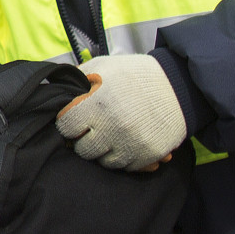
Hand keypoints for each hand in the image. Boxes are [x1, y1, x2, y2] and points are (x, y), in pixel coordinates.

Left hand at [54, 53, 186, 171]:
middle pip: (82, 149)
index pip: (65, 127)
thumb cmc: (135, 75)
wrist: (178, 86)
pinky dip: (123, 157)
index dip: (69, 123)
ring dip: (104, 151)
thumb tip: (57, 89)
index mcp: (97, 102)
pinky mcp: (147, 155)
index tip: (76, 119)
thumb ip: (78, 79)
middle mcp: (112, 126)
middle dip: (85, 139)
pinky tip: (126, 141)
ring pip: (102, 162)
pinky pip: (124, 167)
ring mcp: (130, 144)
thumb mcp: (104, 67)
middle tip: (94, 129)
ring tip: (112, 135)